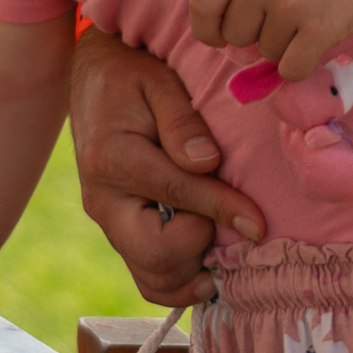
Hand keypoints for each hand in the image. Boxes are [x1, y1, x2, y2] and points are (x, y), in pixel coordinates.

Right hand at [69, 25, 261, 303]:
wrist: (93, 79)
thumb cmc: (132, 73)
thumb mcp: (159, 82)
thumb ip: (181, 122)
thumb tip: (207, 163)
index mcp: (112, 158)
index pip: (177, 197)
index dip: (224, 211)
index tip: (259, 223)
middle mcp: (103, 200)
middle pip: (155, 257)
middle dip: (201, 250)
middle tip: (229, 229)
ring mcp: (108, 220)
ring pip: (151, 279)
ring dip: (193, 275)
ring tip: (224, 254)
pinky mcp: (118, 231)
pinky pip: (148, 276)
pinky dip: (181, 280)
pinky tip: (207, 261)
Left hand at [189, 0, 352, 82]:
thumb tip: (227, 42)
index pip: (201, 6)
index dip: (208, 30)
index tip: (220, 37)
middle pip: (236, 37)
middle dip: (256, 35)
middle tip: (287, 17)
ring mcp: (290, 5)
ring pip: (267, 54)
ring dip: (286, 45)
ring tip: (312, 13)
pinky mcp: (320, 29)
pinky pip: (291, 70)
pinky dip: (301, 64)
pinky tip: (316, 42)